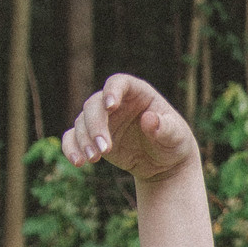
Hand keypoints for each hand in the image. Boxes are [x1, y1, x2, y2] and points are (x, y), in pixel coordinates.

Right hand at [60, 73, 197, 181]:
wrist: (164, 163)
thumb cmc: (173, 142)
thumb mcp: (176, 136)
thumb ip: (165, 128)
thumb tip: (150, 119)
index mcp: (137, 92)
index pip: (119, 83)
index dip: (112, 91)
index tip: (110, 106)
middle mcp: (115, 102)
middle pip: (95, 105)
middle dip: (96, 126)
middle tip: (104, 150)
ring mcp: (102, 119)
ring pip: (82, 122)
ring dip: (83, 140)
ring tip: (93, 159)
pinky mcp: (92, 137)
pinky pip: (73, 138)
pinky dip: (71, 148)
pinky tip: (77, 162)